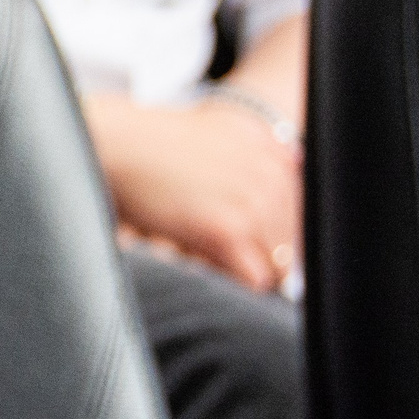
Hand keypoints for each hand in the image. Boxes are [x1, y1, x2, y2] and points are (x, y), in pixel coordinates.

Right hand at [85, 96, 299, 292]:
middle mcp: (273, 173)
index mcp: (275, 149)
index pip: (304, 212)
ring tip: (204, 247)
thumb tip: (286, 212)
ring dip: (246, 265)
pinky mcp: (227, 229)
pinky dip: (234, 280)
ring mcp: (253, 202)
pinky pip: (256, 278)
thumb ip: (258, 165)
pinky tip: (203, 257)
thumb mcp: (221, 138)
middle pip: (295, 240)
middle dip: (263, 251)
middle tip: (219, 245)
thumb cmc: (152, 145)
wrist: (114, 142)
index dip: (280, 232)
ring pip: (279, 263)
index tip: (256, 240)